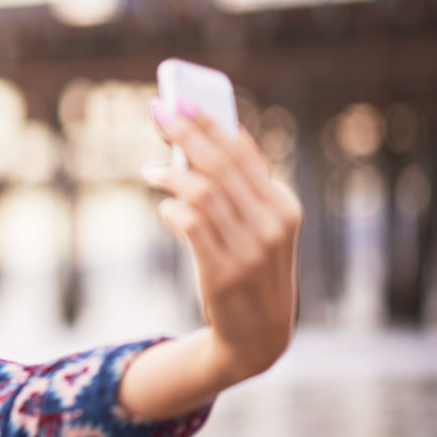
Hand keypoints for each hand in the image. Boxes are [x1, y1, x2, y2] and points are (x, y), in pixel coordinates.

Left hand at [145, 99, 301, 385]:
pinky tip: (164, 206)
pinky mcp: (223, 272)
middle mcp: (272, 225)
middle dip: (185, 132)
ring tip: (151, 169)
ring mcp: (249, 250)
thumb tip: (212, 137)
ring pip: (202, 191)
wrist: (257, 337)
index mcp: (285, 206)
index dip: (209, 122)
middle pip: (220, 164)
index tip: (180, 98)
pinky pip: (191, 225)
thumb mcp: (262, 229)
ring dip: (171, 173)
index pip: (243, 152)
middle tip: (156, 110)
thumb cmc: (252, 271)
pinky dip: (173, 208)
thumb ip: (243, 189)